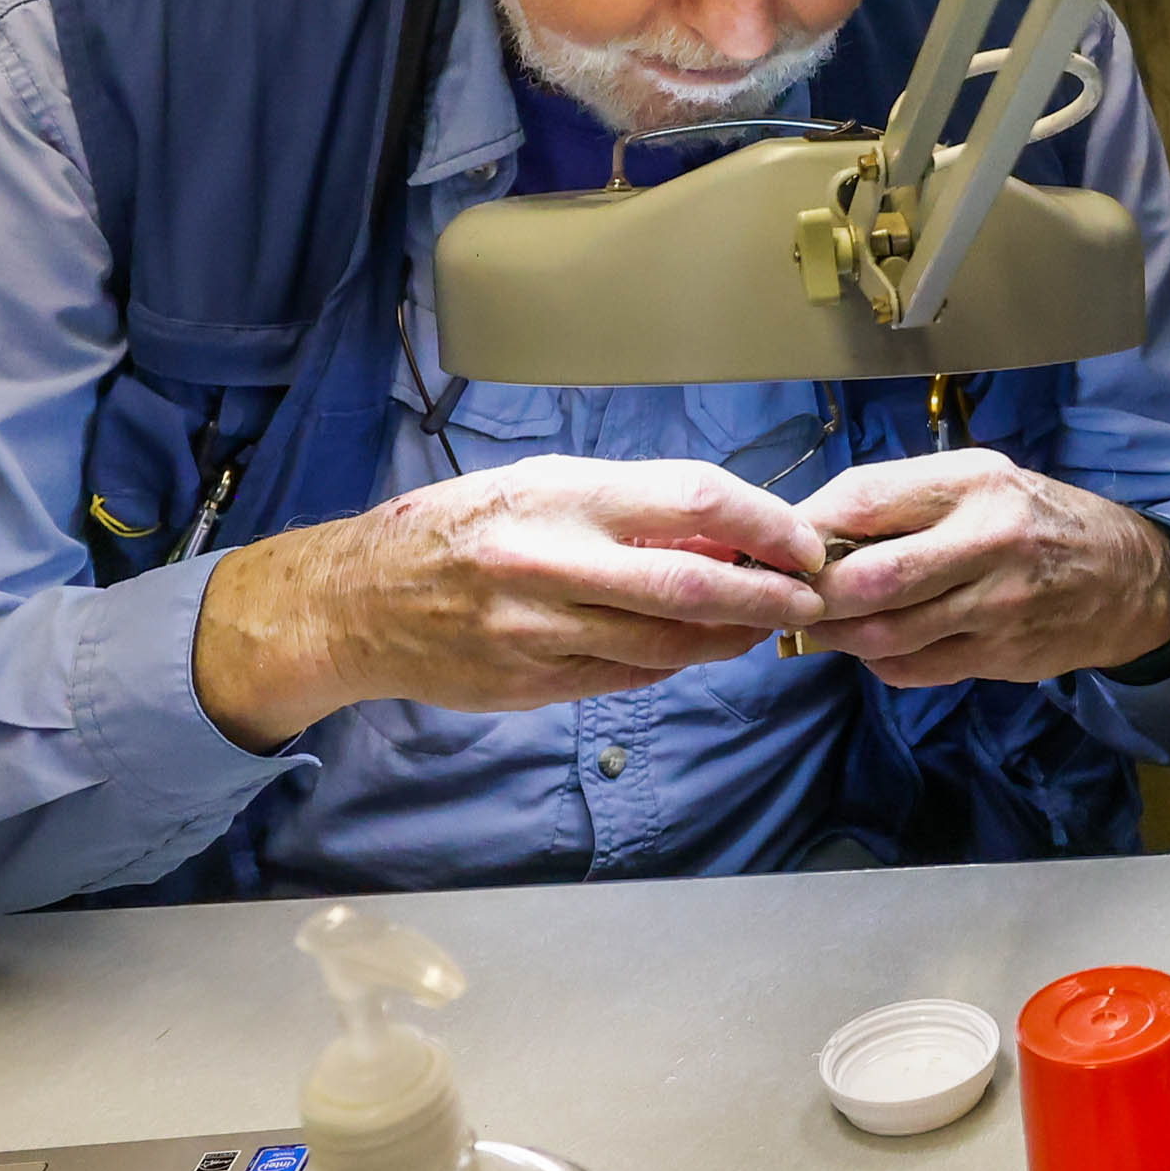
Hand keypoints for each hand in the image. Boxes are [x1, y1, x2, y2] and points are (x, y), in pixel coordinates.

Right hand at [195, 456, 830, 750]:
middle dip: (768, 597)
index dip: (765, 526)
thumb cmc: (461, 528)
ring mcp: (538, 630)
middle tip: (814, 600)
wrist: (356, 602)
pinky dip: (673, 665)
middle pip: (692, 586)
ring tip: (765, 625)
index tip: (806, 544)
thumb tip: (731, 529)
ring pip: (667, 646)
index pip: (695, 501)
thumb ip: (631, 508)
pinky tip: (695, 650)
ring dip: (729, 639)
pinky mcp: (530, 683)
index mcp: (561, 496)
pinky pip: (626, 677)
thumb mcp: (542, 487)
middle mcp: (550, 562)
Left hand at [792, 450, 1169, 688]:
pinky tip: (881, 646)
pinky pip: (913, 669)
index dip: (805, 530)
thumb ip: (904, 501)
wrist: (1131, 578)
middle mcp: (987, 539)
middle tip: (792, 599)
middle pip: (866, 579)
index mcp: (972, 483)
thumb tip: (807, 531)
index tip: (778, 547)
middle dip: (814, 596)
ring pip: (883, 634)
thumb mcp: (980, 482)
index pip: (862, 501)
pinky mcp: (1001, 654)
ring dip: (838, 637)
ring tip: (825, 626)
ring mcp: (997, 604)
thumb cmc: (1037, 521)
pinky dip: (880, 662)